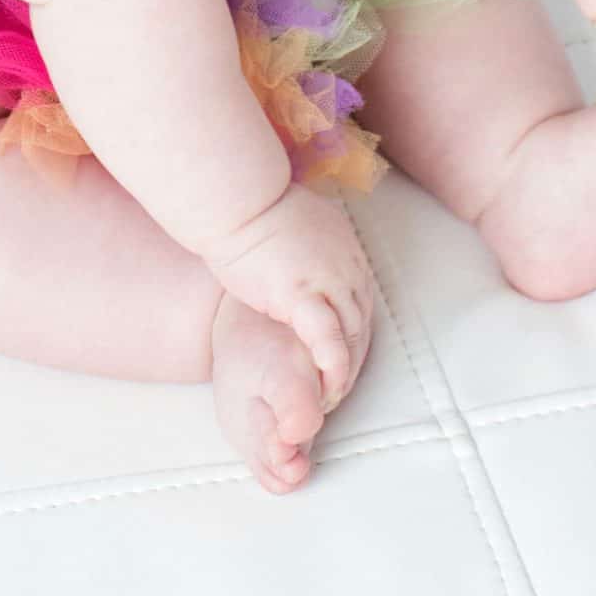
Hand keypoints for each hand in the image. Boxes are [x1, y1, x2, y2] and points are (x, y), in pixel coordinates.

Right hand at [198, 184, 375, 412]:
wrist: (235, 199)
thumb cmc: (252, 208)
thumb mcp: (295, 223)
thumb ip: (308, 244)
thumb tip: (303, 253)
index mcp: (345, 248)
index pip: (360, 301)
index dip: (352, 335)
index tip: (341, 359)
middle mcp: (346, 264)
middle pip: (360, 322)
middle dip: (353, 359)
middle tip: (338, 388)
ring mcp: (328, 278)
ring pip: (350, 334)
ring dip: (343, 370)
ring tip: (330, 397)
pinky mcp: (302, 293)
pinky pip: (326, 337)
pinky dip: (332, 363)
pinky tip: (327, 386)